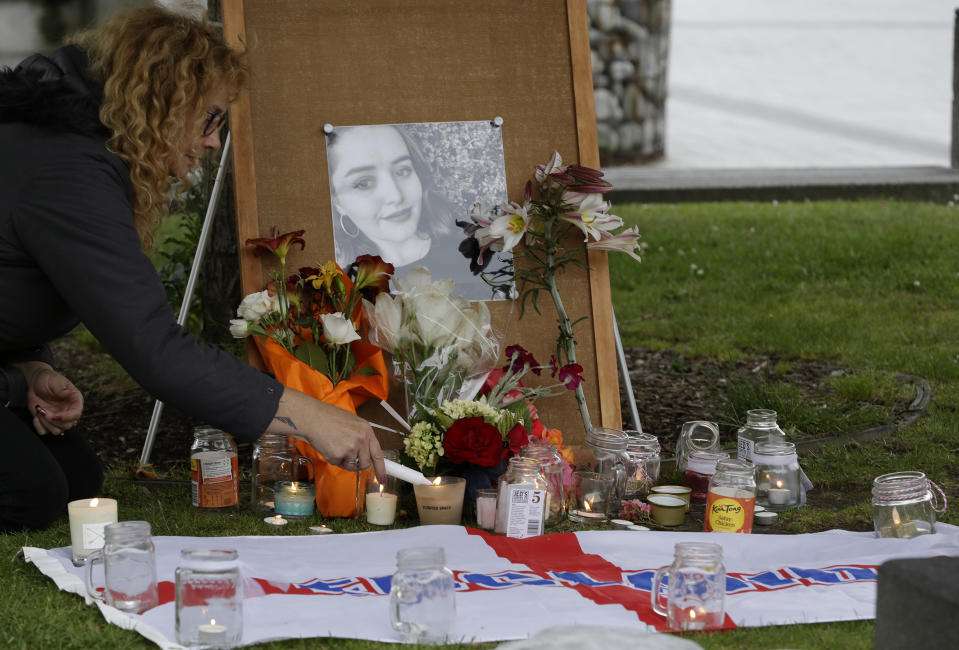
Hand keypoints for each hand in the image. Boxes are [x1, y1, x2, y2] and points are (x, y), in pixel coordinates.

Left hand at [16, 362, 83, 435]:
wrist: (36, 382)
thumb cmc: (49, 380)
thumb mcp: (57, 382)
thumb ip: (64, 390)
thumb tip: (70, 395)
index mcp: (75, 402)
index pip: (76, 414)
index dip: (67, 417)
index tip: (55, 415)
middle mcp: (68, 411)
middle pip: (67, 426)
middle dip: (52, 420)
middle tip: (42, 410)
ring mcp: (58, 418)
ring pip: (56, 431)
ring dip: (45, 423)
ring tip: (39, 410)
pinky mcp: (47, 422)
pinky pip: (44, 432)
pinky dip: (39, 426)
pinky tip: (37, 415)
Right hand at [268, 387, 385, 483]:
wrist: (312, 417)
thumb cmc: (329, 418)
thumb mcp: (353, 423)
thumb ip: (362, 437)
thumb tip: (366, 453)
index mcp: (366, 430)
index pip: (378, 454)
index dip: (381, 468)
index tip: (382, 478)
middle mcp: (361, 439)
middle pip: (365, 463)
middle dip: (358, 464)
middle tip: (347, 455)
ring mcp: (350, 448)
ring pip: (352, 465)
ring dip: (344, 460)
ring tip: (335, 445)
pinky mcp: (338, 455)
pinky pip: (339, 464)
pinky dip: (333, 459)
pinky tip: (328, 446)